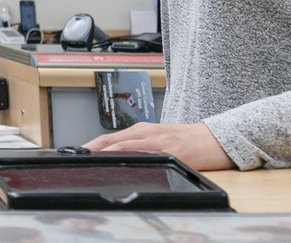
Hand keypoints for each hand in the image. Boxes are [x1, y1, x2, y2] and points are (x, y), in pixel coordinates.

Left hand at [81, 121, 233, 171]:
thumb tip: (116, 158)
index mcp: (141, 130)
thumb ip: (138, 147)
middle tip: (76, 156)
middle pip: (112, 140)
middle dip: (92, 148)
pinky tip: (120, 160)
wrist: (214, 139)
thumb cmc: (186, 141)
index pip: (110, 137)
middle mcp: (146, 132)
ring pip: (125, 144)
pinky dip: (130, 155)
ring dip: (106, 151)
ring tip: (89, 157)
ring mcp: (158, 141)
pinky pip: (147, 153)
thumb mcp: (158, 140)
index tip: (76, 152)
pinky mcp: (171, 150)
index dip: (91, 144)